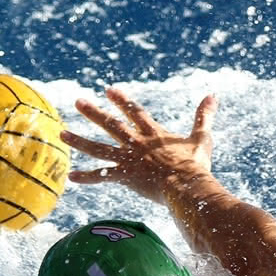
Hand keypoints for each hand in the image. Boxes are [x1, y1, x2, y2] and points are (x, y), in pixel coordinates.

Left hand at [62, 87, 216, 203]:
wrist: (187, 185)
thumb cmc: (196, 164)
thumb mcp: (202, 137)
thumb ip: (204, 116)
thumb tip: (213, 96)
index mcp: (153, 133)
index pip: (134, 111)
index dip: (121, 100)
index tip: (108, 90)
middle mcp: (137, 143)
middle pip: (111, 124)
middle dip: (93, 112)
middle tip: (78, 102)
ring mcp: (129, 159)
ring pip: (99, 148)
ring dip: (79, 141)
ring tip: (62, 134)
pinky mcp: (126, 177)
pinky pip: (103, 177)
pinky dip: (88, 177)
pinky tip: (71, 177)